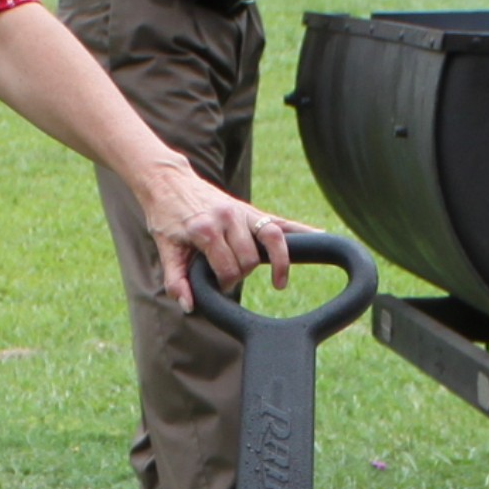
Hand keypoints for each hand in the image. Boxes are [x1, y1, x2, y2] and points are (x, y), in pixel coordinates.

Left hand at [139, 161, 294, 310]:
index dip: (224, 282)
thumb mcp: (166, 250)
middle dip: (241, 274)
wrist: (168, 182)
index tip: (217, 284)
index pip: (228, 267)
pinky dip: (303, 229)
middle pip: (250, 259)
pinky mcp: (251, 209)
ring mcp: (242, 211)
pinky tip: (322, 236)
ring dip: (275, 263)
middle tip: (229, 276)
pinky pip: (282, 221)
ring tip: (278, 282)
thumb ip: (176, 280)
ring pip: (272, 240)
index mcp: (206, 229)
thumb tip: (190, 306)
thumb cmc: (166, 218)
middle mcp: (227, 218)